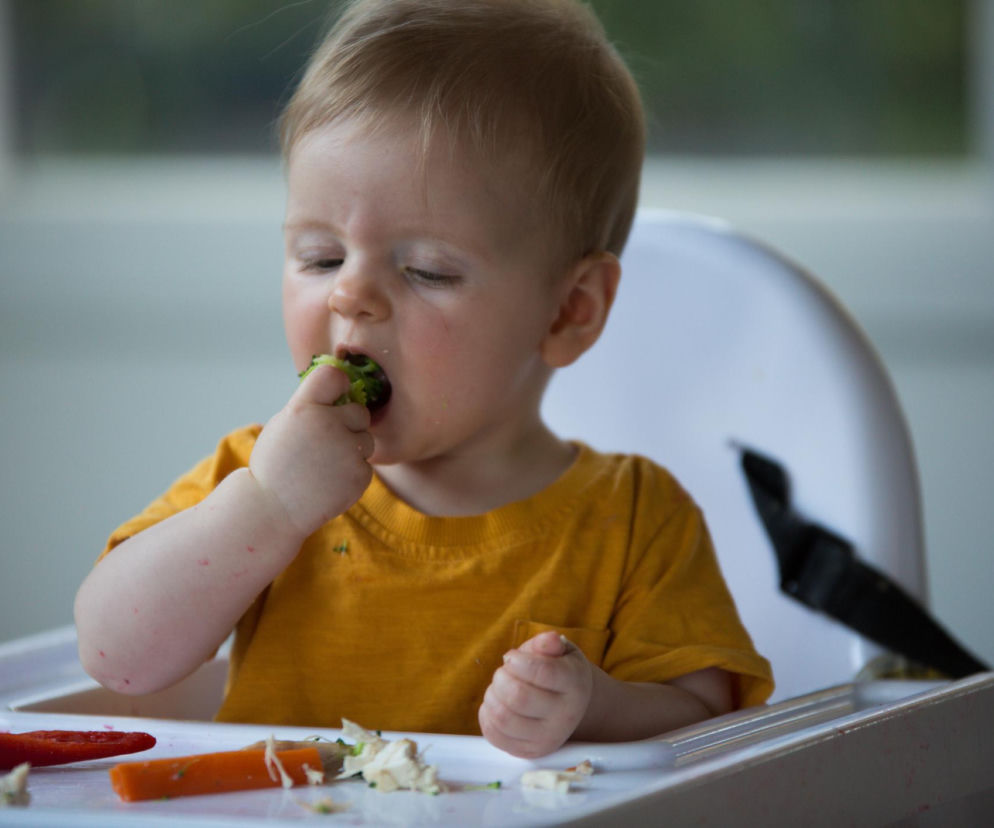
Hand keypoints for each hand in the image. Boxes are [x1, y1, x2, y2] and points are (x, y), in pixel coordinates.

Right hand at [249, 365, 373, 537]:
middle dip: (347, 425)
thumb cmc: (276, 464)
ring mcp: (347, 451)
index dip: (338, 386)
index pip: (335, 375)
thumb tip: (343, 387)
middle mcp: (329, 424)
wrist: (272, 509)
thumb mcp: (284, 424)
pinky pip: (366, 465)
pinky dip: (352, 473)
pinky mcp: (359, 475)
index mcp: (304, 408)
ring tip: (324, 465)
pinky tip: (329, 482)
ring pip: (366, 440)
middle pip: (360, 412)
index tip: (334, 398)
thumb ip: (312, 405)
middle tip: (323, 444)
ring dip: (352, 450)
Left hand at [479, 631, 592, 757]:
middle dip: (501, 678)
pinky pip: (495, 736)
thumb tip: (551, 639)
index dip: (518, 662)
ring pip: (504, 718)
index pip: (543, 673)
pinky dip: (487, 716)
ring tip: (499, 688)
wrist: (571, 706)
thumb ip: (548, 644)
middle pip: (518, 697)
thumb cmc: (559, 671)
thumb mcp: (559, 652)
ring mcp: (548, 738)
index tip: (512, 658)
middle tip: (503, 672)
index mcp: (574, 684)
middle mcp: (565, 716)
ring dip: (492, 696)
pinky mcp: (529, 752)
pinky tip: (497, 704)